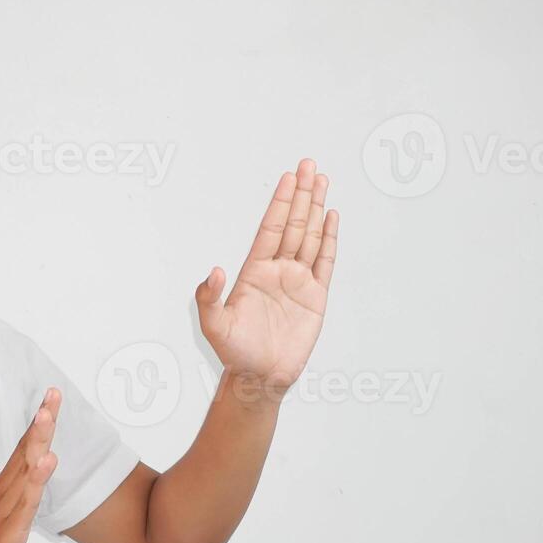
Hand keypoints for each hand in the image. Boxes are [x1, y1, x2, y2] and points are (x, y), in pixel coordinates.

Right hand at [0, 388, 59, 542]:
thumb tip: (38, 471)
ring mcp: (5, 509)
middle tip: (52, 394)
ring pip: (24, 470)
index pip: (25, 450)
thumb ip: (24, 493)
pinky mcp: (10, 529)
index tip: (51, 398)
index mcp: (6, 488)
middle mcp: (4, 492)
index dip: (40, 424)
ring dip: (36, 442)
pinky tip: (46, 463)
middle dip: (41, 422)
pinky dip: (36, 481)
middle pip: (25, 451)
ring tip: (47, 417)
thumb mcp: (14, 517)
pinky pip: (25, 502)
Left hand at [195, 158, 341, 395]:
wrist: (260, 377)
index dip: (280, 204)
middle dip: (301, 195)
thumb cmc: (235, 353)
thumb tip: (214, 271)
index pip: (271, 229)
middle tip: (308, 164)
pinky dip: (330, 239)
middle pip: (293, 224)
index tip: (288, 178)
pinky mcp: (316, 297)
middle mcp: (277, 270)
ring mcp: (298, 281)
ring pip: (310, 236)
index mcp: (254, 271)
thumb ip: (209, 298)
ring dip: (317, 208)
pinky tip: (332, 217)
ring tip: (322, 180)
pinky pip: (325, 262)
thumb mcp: (214, 326)